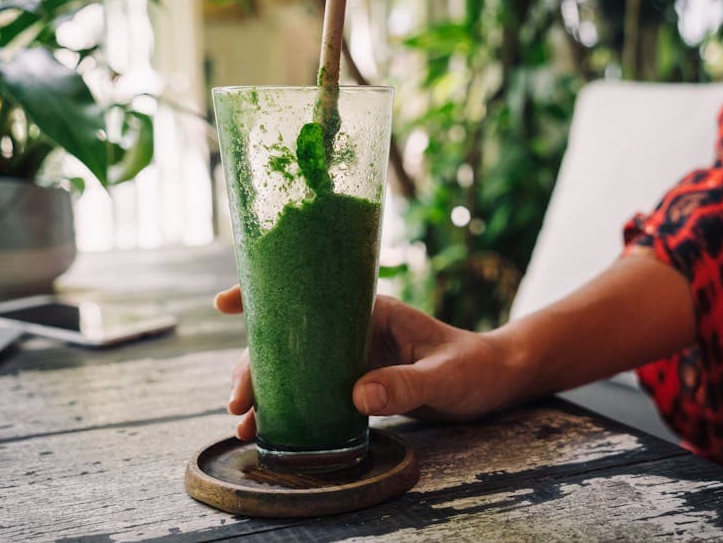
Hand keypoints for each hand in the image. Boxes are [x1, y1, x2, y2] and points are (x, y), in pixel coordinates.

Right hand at [215, 286, 513, 440]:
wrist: (496, 381)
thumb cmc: (476, 367)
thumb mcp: (444, 376)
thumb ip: (405, 385)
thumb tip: (355, 397)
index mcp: (373, 309)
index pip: (313, 293)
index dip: (265, 294)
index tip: (225, 301)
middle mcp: (357, 328)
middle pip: (293, 338)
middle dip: (256, 364)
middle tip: (237, 401)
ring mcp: (356, 354)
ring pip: (298, 366)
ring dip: (269, 390)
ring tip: (245, 421)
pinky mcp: (360, 380)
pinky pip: (317, 389)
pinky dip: (292, 406)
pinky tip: (273, 428)